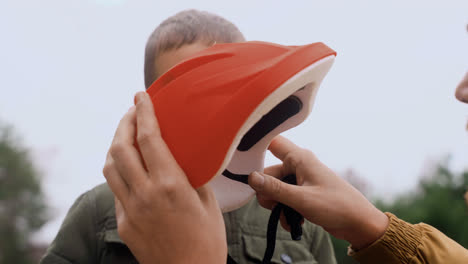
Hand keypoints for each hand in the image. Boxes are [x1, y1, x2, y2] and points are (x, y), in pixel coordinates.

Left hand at [103, 92, 226, 263]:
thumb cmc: (207, 241)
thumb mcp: (208, 203)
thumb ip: (192, 177)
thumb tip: (182, 158)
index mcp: (170, 186)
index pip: (149, 139)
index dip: (144, 113)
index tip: (141, 96)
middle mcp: (144, 195)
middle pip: (121, 148)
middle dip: (125, 124)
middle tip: (133, 112)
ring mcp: (130, 210)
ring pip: (110, 167)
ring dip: (116, 146)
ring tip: (128, 136)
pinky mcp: (123, 223)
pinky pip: (115, 189)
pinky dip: (120, 171)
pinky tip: (131, 168)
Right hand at [248, 136, 388, 249]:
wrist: (359, 223)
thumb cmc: (336, 206)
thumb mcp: (302, 199)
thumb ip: (275, 189)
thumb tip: (251, 178)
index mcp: (300, 158)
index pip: (272, 143)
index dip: (257, 148)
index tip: (242, 162)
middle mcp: (299, 166)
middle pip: (269, 173)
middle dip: (267, 191)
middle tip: (273, 206)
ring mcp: (301, 180)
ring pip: (275, 188)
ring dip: (277, 205)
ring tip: (287, 217)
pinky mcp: (303, 193)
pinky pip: (284, 198)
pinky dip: (285, 210)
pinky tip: (292, 221)